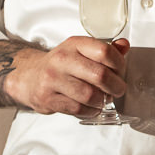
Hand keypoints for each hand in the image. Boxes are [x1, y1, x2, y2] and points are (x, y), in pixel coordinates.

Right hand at [0, 36, 127, 117]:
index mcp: (74, 44)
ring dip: (102, 100)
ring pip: (89, 95)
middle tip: (118, 90)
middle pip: (100, 75)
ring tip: (103, 99)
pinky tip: (91, 107)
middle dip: (115, 86)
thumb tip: (125, 46)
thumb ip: (105, 49)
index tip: (121, 71)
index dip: (119, 64)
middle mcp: (62, 59)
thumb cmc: (62, 65)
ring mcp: (53, 79)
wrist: (29, 77)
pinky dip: (90, 110)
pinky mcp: (47, 98)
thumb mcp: (81, 51)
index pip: (104, 51)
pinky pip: (77, 109)